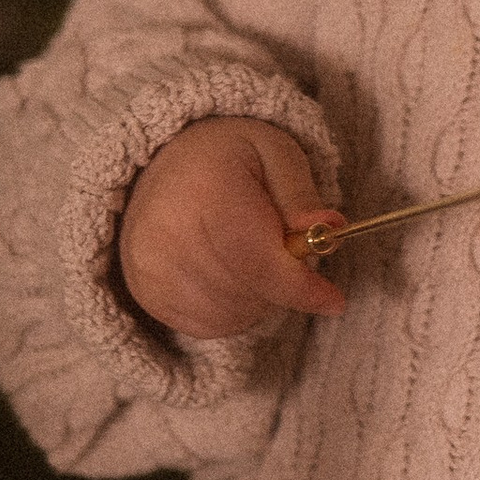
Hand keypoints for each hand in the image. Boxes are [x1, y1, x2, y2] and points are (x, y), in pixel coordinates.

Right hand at [116, 117, 346, 341]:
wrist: (166, 162)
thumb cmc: (230, 158)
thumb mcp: (277, 154)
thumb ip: (302, 195)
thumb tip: (328, 228)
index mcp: (205, 190)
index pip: (257, 259)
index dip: (299, 287)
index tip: (334, 301)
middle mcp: (166, 232)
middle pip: (247, 292)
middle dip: (281, 284)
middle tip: (282, 252)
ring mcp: (150, 266)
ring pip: (230, 315)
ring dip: (258, 300)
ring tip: (252, 258)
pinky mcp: (145, 291)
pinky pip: (207, 325)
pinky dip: (231, 310)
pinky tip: (230, 275)